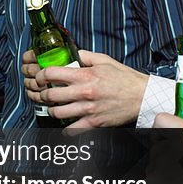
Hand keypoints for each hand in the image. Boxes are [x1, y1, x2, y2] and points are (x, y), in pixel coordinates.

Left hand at [26, 50, 148, 128]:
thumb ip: (84, 56)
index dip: (40, 76)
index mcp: (85, 75)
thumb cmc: (124, 78)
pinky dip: (65, 129)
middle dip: (42, 94)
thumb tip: (70, 53)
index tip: (40, 78)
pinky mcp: (94, 123)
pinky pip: (72, 130)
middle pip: (50, 95)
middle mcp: (84, 92)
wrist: (142, 96)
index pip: (51, 73)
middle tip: (43, 94)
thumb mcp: (104, 60)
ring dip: (51, 110)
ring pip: (57, 113)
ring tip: (52, 108)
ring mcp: (88, 109)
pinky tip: (65, 124)